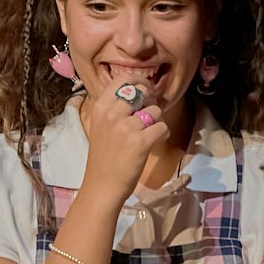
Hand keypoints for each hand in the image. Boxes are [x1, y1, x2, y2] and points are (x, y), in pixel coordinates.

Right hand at [78, 81, 171, 196]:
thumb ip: (115, 107)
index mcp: (100, 107)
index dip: (139, 80)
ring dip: (158, 120)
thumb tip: (141, 91)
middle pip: (142, 92)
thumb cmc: (103, 156)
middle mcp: (112, 114)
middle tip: (150, 114)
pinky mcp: (140, 142)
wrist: (102, 184)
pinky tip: (154, 142)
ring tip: (149, 132)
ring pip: (155, 110)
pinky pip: (162, 127)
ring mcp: (126, 127)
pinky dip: (163, 134)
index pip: (122, 79)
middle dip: (151, 101)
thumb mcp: (101, 125)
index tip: (145, 89)